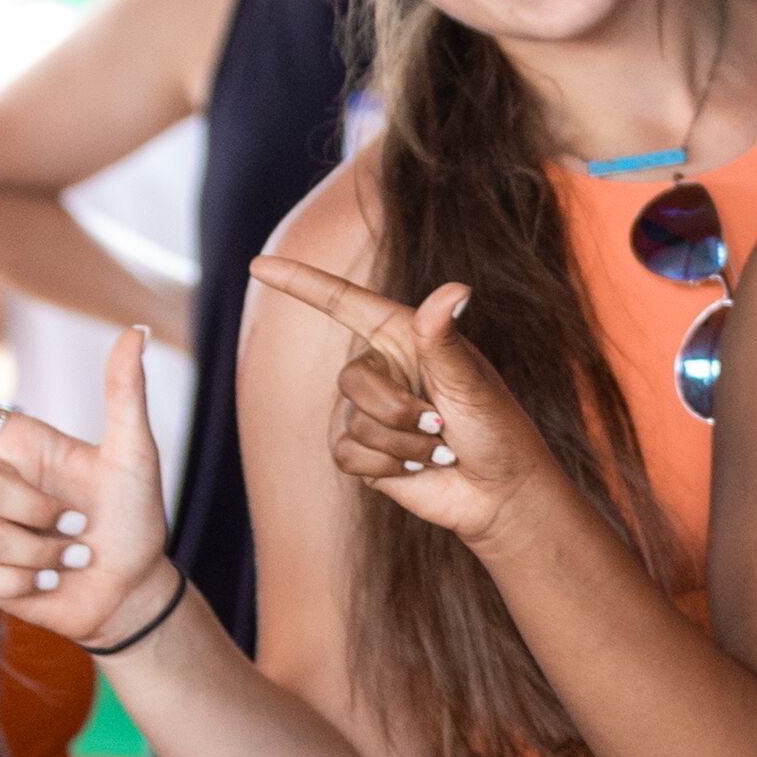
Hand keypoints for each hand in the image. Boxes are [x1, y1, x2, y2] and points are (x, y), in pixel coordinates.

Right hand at [0, 333, 172, 647]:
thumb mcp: (134, 453)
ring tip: (73, 556)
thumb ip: (126, 394)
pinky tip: (51, 583)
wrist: (134, 589)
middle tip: (80, 525)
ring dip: (42, 551)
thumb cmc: (135, 518)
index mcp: (22, 446)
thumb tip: (135, 330)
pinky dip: (26, 583)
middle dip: (39, 510)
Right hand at [248, 258, 549, 551]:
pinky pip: (346, 453)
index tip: (257, 265)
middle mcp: (382, 369)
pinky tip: (418, 469)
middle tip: (442, 425)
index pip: (341, 302)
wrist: (499, 492)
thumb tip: (456, 288)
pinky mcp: (363, 452)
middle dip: (398, 410)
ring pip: (352, 422)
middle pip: (350, 378)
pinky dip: (387, 465)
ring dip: (403, 443)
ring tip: (439, 449)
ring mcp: (369, 411)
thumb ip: (445, 337)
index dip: (299, 282)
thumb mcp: (471, 380)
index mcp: (404, 336)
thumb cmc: (496, 427)